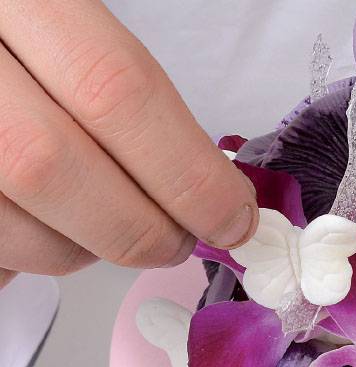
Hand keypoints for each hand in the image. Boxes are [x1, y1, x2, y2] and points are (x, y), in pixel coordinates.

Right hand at [0, 0, 257, 287]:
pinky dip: (34, 253)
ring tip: (113, 226)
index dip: (186, 171)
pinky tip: (54, 223)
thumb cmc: (25, 29)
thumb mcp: (72, 24)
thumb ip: (127, 92)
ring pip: (9, 223)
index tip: (234, 217)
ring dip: (86, 248)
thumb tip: (208, 183)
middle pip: (53, 166)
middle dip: (140, 228)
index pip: (116, 90)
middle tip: (183, 241)